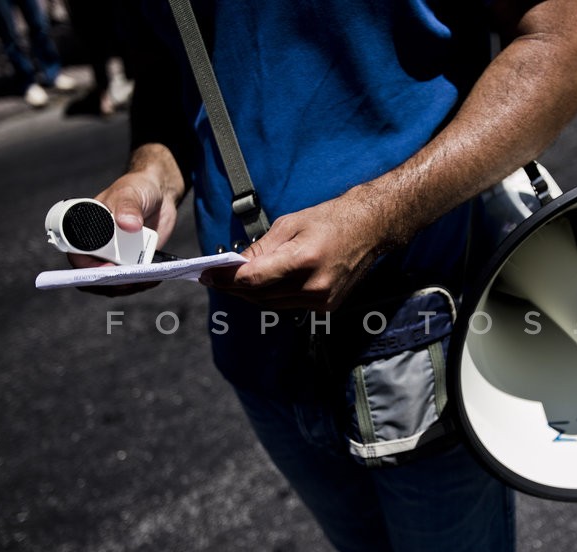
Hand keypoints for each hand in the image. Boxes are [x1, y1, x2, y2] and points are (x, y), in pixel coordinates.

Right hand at [70, 145, 183, 295]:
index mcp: (86, 231)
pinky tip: (153, 279)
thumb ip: (128, 207)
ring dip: (128, 287)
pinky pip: (133, 280)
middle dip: (111, 283)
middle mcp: (98, 247)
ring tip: (145, 280)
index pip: (77, 257)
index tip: (108, 269)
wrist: (158, 194)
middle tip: (130, 279)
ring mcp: (115, 257)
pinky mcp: (133, 262)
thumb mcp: (130, 194)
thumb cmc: (136, 189)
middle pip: (95, 277)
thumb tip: (128, 224)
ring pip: (114, 283)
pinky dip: (142, 284)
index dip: (88, 269)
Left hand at [200, 190, 385, 310]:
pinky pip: (288, 305)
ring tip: (232, 282)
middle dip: (233, 287)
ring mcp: (322, 299)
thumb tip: (235, 265)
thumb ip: (261, 248)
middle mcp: (313, 285)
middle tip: (213, 278)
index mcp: (304, 259)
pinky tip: (262, 286)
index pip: (253, 278)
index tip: (206, 275)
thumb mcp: (290, 224)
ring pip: (271, 304)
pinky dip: (272, 297)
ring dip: (250, 294)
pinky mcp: (327, 306)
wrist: (370, 229)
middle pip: (259, 295)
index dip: (225, 279)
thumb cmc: (331, 219)